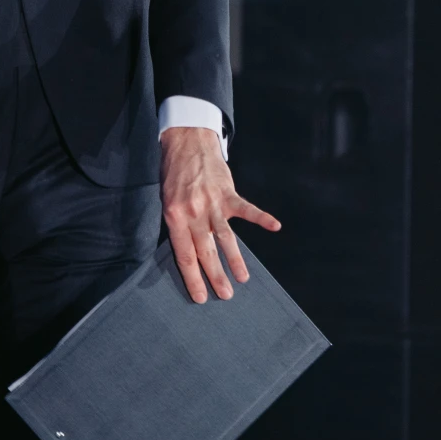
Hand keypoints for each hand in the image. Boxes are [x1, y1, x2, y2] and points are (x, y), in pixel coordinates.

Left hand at [160, 126, 280, 304]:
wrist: (186, 143)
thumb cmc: (174, 175)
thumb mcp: (166, 202)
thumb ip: (177, 227)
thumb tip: (187, 254)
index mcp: (174, 217)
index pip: (185, 255)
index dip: (193, 278)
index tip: (201, 297)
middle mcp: (194, 213)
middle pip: (206, 251)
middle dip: (215, 276)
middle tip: (225, 295)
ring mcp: (213, 203)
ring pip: (226, 237)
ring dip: (235, 259)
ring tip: (243, 278)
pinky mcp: (228, 193)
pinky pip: (247, 209)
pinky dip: (261, 218)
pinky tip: (274, 226)